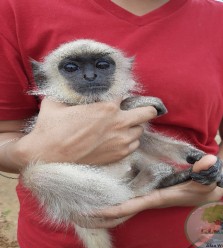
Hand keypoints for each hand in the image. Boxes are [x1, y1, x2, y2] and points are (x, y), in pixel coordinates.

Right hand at [14, 98, 156, 167]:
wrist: (47, 156)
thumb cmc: (51, 128)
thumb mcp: (57, 103)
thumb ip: (69, 94)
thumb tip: (69, 87)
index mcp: (107, 107)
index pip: (125, 93)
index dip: (122, 92)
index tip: (121, 94)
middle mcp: (119, 123)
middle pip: (147, 113)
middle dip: (148, 109)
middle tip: (145, 108)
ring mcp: (121, 141)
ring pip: (140, 131)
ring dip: (135, 126)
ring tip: (127, 125)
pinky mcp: (118, 155)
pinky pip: (134, 146)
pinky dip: (131, 141)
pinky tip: (122, 139)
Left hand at [87, 155, 222, 227]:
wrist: (205, 191)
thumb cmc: (204, 185)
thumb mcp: (206, 177)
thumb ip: (205, 170)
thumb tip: (208, 161)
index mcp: (157, 197)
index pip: (132, 204)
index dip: (114, 208)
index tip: (95, 211)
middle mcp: (148, 199)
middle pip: (121, 210)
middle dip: (101, 214)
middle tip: (77, 213)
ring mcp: (146, 196)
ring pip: (121, 206)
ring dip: (103, 209)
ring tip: (80, 209)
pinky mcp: (146, 192)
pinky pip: (125, 199)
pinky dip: (112, 202)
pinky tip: (99, 198)